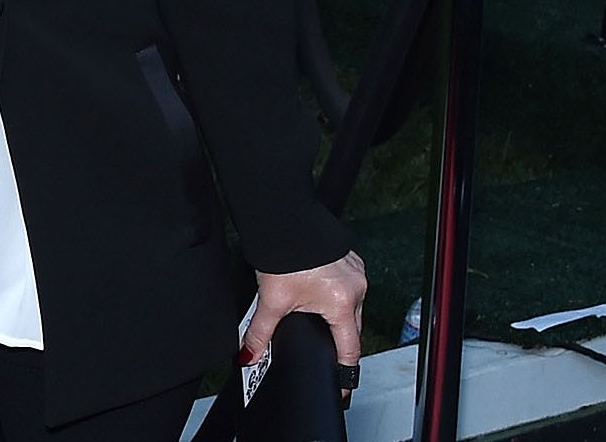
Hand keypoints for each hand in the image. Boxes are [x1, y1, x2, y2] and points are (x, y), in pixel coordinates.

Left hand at [245, 251, 367, 400]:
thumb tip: (250, 355)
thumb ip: (260, 332)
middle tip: (323, 351)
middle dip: (337, 340)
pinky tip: (319, 293)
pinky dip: (337, 294)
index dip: (343, 372)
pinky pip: (349, 287)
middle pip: (351, 328)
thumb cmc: (283, 252)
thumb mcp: (271, 299)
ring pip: (351, 306)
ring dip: (336, 315)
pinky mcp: (350, 261)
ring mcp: (356, 273)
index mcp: (342, 304)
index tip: (341, 387)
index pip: (349, 350)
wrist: (284, 217)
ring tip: (317, 319)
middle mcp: (356, 289)